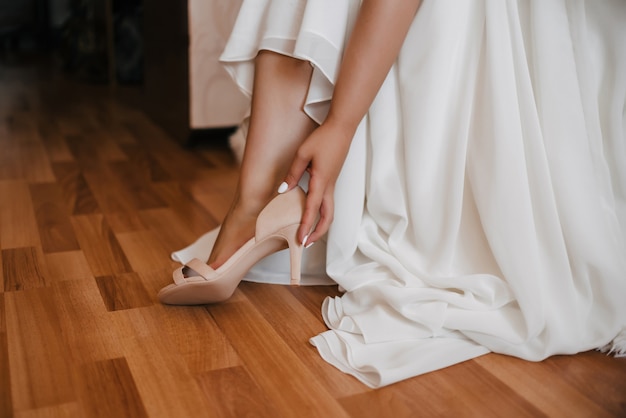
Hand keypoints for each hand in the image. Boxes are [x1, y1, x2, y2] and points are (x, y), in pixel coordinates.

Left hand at [280, 121, 353, 245]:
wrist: (342, 128)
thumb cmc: (323, 139)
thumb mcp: (302, 154)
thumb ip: (293, 174)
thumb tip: (283, 190)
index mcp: (321, 181)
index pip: (312, 209)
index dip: (306, 226)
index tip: (300, 240)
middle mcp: (329, 186)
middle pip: (327, 217)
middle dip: (317, 233)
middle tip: (306, 243)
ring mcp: (332, 184)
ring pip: (329, 211)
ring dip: (321, 225)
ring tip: (310, 233)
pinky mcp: (332, 180)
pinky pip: (328, 202)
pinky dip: (321, 213)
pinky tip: (312, 213)